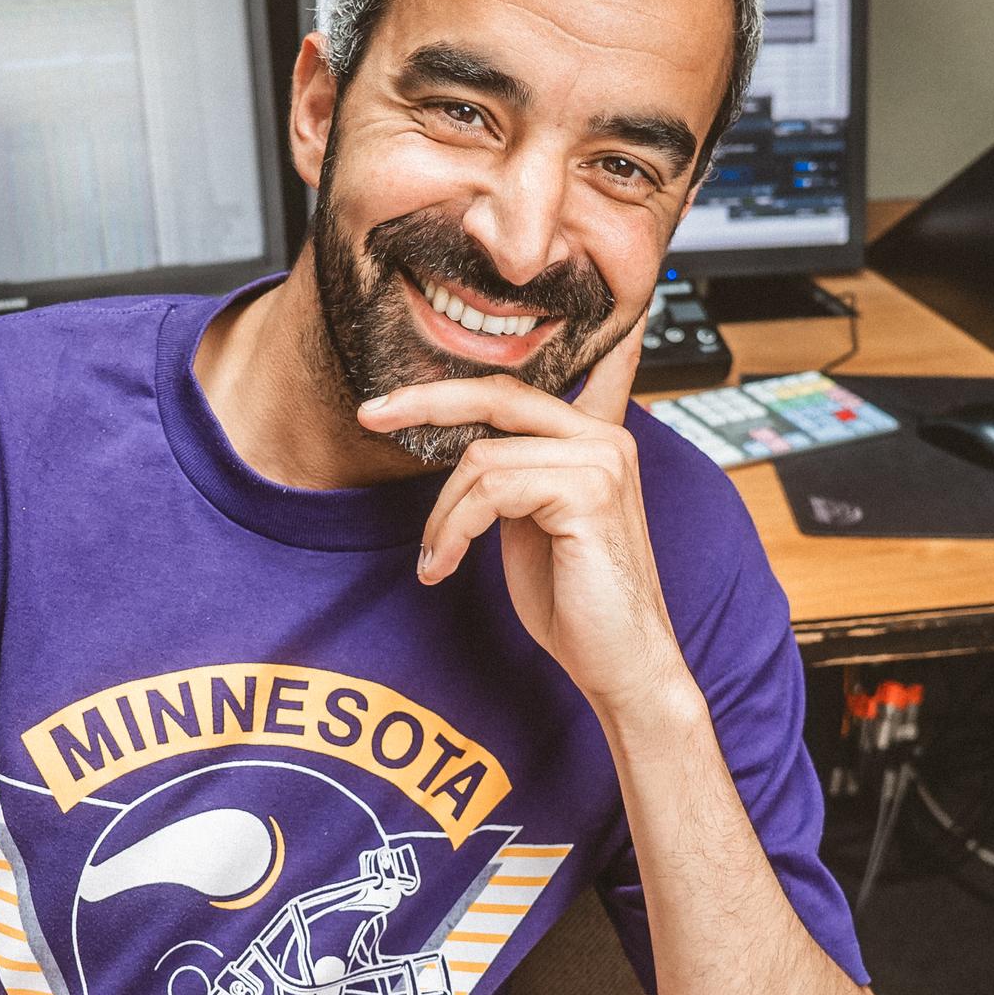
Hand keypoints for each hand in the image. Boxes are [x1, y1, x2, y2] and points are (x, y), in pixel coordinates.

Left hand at [357, 335, 689, 711]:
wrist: (621, 661)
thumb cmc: (577, 599)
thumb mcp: (533, 522)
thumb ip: (512, 475)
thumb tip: (466, 447)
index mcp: (595, 438)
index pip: (549, 371)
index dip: (513, 345)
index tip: (473, 333)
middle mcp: (605, 438)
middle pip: (497, 394)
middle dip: (425, 402)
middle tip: (372, 415)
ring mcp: (601, 461)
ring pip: (481, 457)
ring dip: (442, 514)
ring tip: (436, 557)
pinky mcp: (588, 492)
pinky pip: (489, 490)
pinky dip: (454, 530)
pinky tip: (446, 566)